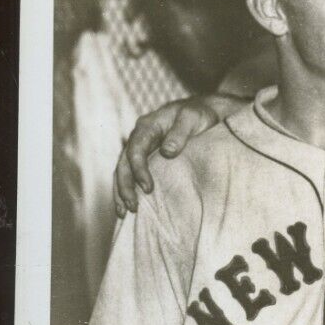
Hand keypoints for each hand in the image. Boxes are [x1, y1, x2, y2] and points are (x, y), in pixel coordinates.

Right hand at [112, 93, 241, 217]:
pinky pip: (131, 174)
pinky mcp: (147, 158)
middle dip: (125, 186)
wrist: (203, 111)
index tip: (148, 188)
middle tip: (132, 208)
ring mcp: (141, 148)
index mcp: (147, 126)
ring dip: (121, 192)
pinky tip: (129, 206)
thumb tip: (167, 152)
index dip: (139, 170)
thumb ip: (180, 133)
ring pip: (123, 171)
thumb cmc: (199, 114)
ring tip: (124, 213)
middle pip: (123, 163)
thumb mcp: (192, 118)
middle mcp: (139, 137)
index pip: (135, 149)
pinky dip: (128, 189)